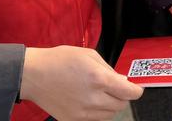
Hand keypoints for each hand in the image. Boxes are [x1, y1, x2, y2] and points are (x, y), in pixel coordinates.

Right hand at [20, 46, 142, 120]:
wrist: (35, 75)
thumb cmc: (61, 60)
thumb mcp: (90, 56)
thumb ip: (109, 70)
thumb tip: (123, 82)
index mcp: (99, 79)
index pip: (128, 93)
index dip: (136, 91)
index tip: (137, 88)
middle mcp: (92, 99)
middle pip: (121, 105)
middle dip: (124, 96)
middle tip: (117, 87)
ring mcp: (82, 113)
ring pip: (109, 115)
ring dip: (112, 105)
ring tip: (103, 93)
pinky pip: (95, 120)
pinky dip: (99, 113)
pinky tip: (92, 101)